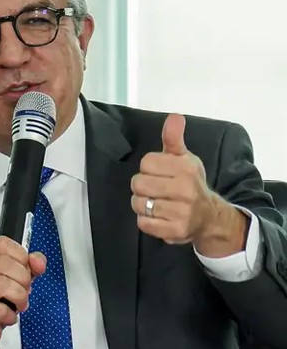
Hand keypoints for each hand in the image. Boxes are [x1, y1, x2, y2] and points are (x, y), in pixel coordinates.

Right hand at [0, 236, 45, 348]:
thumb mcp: (15, 279)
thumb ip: (30, 265)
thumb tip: (38, 260)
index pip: (3, 244)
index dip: (21, 258)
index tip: (22, 271)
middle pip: (7, 264)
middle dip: (23, 282)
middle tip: (20, 293)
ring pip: (6, 286)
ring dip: (19, 300)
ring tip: (16, 305)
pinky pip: (1, 309)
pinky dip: (10, 316)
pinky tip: (4, 316)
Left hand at [130, 113, 245, 253]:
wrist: (209, 216)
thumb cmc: (191, 183)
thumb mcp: (184, 159)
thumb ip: (173, 138)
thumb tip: (174, 117)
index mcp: (186, 168)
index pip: (146, 162)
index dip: (149, 168)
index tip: (160, 173)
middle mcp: (185, 190)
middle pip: (138, 183)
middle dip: (142, 186)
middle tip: (155, 190)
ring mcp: (181, 212)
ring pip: (138, 203)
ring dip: (142, 204)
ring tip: (157, 203)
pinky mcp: (174, 231)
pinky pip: (143, 223)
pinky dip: (146, 221)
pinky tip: (158, 217)